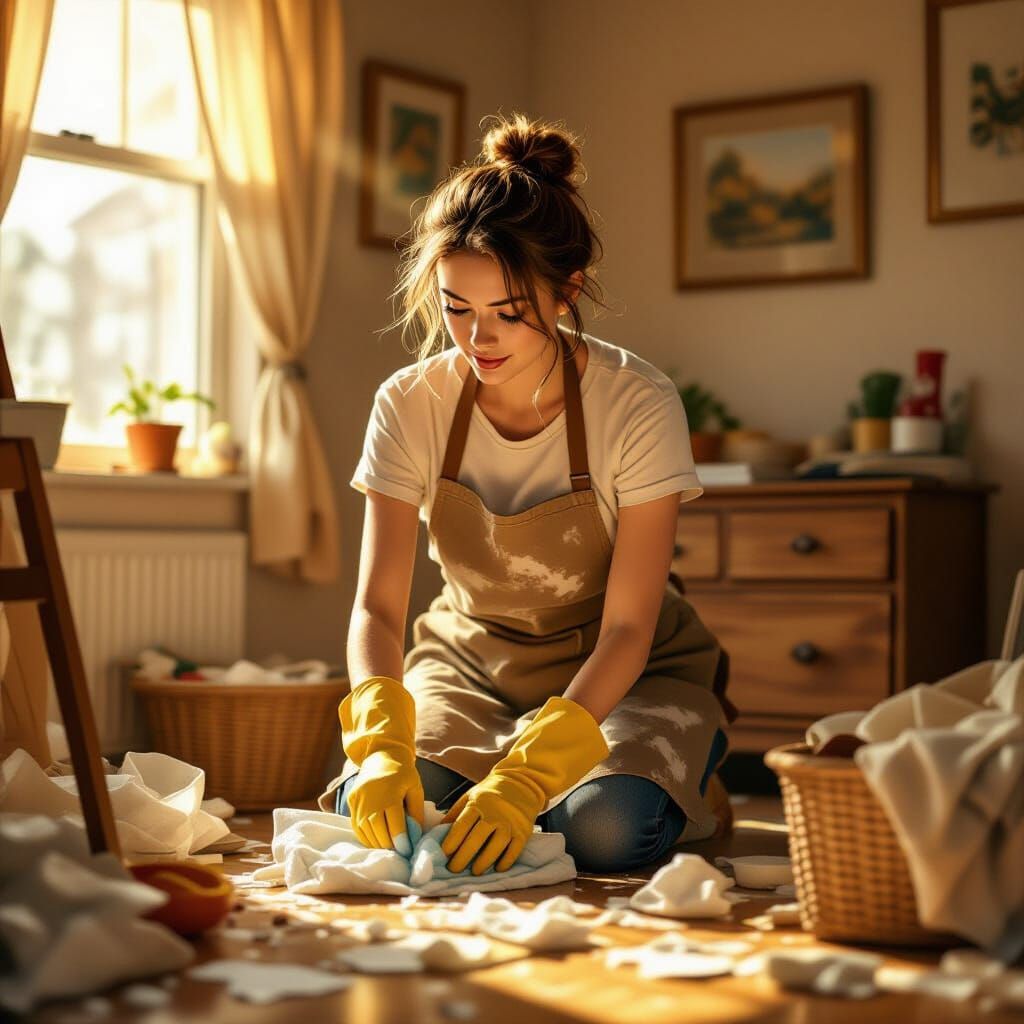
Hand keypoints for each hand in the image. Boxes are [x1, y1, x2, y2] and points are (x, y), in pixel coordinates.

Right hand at [346, 749, 424, 849]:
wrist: (382, 753)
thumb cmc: (403, 772)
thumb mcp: (415, 788)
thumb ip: (416, 811)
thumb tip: (415, 835)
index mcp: (389, 793)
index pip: (395, 824)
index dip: (401, 841)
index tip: (407, 851)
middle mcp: (371, 797)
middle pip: (378, 829)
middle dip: (389, 845)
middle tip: (399, 854)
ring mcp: (358, 799)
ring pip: (365, 829)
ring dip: (376, 843)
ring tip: (388, 850)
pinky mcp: (351, 800)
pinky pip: (356, 824)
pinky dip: (365, 836)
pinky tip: (375, 842)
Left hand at [440, 696, 608, 874]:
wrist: (521, 782)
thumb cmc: (490, 793)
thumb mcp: (470, 797)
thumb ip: (454, 814)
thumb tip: (436, 833)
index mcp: (478, 803)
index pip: (463, 824)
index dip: (452, 840)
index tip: (444, 853)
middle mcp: (494, 812)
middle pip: (478, 837)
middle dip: (464, 856)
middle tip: (454, 869)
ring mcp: (510, 822)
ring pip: (497, 845)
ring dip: (484, 861)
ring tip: (474, 871)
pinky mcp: (524, 830)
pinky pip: (515, 849)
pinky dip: (506, 861)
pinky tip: (497, 868)